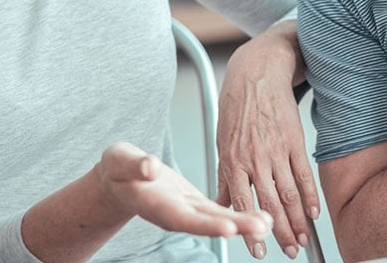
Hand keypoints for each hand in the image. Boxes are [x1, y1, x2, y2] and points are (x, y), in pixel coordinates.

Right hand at [98, 142, 270, 240]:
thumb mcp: (120, 160)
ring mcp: (186, 211)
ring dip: (243, 223)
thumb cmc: (118, 169)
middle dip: (234, 226)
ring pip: (217, 220)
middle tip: (260, 227)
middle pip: (207, 224)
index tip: (226, 227)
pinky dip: (239, 214)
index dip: (205, 224)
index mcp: (156, 205)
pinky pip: (219, 212)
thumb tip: (150, 167)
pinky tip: (260, 216)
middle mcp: (174, 213)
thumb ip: (135, 165)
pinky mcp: (195, 204)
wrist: (119, 179)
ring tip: (268, 223)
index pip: (183, 217)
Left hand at [218, 21, 320, 259]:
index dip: (251, 230)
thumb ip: (226, 176)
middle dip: (280, 233)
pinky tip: (313, 212)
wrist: (257, 74)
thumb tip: (221, 202)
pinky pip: (304, 174)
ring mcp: (276, 150)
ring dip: (297, 221)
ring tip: (302, 239)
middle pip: (270, 204)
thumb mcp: (223, 142)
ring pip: (289, 194)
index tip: (259, 250)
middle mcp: (254, 159)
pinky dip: (310, 195)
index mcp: (233, 161)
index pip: (243, 204)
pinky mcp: (294, 141)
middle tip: (289, 251)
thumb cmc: (236, 107)